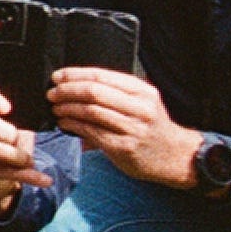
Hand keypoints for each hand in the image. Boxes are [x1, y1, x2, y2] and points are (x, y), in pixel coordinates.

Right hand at [0, 81, 49, 214]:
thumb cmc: (9, 137)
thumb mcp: (13, 121)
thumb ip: (21, 111)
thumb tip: (45, 104)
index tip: (8, 108)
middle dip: (7, 132)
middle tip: (17, 138)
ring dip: (19, 156)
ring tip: (30, 161)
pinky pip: (1, 172)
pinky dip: (28, 176)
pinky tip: (45, 180)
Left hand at [48, 65, 205, 187]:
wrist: (178, 156)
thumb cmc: (152, 125)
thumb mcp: (143, 101)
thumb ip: (115, 92)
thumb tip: (72, 84)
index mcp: (142, 91)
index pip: (100, 75)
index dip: (74, 75)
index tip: (57, 77)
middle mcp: (139, 108)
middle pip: (93, 92)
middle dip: (67, 91)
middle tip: (52, 94)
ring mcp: (132, 129)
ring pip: (90, 112)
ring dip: (67, 108)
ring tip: (56, 108)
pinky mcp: (124, 147)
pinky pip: (91, 132)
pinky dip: (73, 125)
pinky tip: (65, 123)